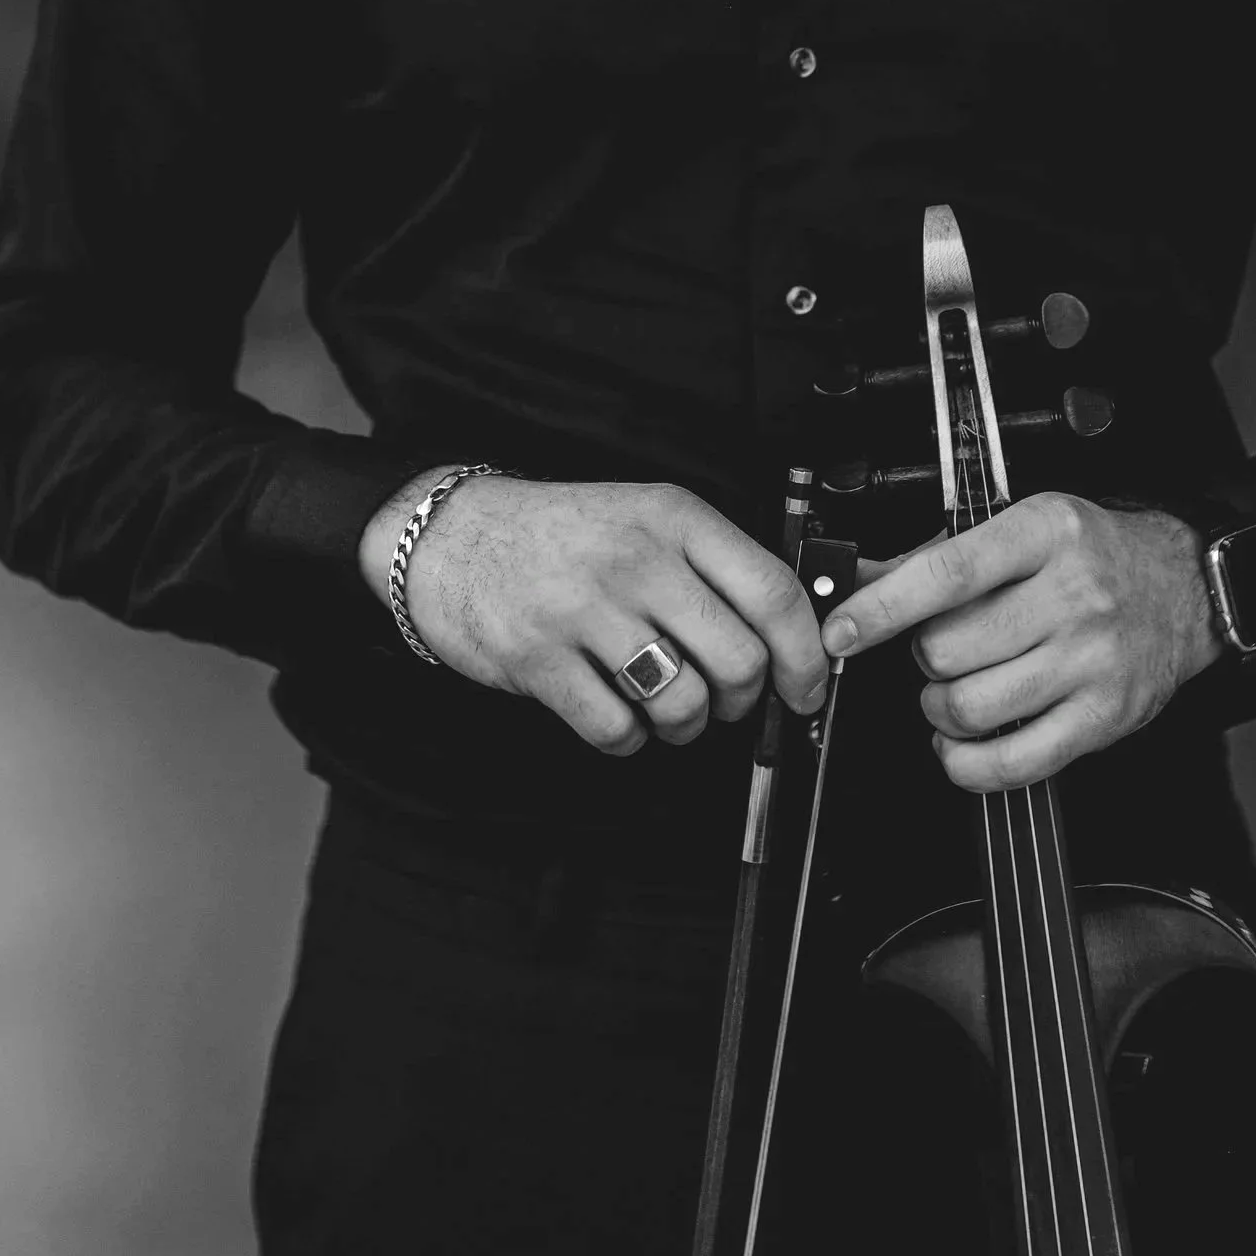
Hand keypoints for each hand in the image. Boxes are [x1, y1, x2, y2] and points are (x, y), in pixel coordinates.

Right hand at [374, 476, 831, 757]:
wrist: (449, 535)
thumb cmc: (560, 535)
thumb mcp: (645, 518)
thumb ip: (715, 566)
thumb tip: (794, 635)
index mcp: (674, 517)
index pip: (773, 591)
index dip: (806, 655)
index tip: (807, 687)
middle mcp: (635, 559)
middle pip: (739, 660)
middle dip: (744, 701)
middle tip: (724, 699)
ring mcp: (584, 609)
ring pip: (683, 704)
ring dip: (685, 725)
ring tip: (665, 706)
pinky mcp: (538, 659)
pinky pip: (617, 731)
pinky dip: (627, 738)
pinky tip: (614, 709)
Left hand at [818, 495, 1219, 790]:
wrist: (1183, 588)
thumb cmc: (1093, 556)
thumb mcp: (1022, 527)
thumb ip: (940, 556)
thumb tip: (863, 582)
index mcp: (1044, 534)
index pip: (947, 574)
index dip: (882, 608)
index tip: (842, 630)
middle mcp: (1073, 595)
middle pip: (947, 650)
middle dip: (925, 658)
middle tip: (945, 649)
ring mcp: (1092, 661)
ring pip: (970, 707)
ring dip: (941, 709)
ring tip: (957, 691)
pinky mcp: (1104, 718)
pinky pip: (1012, 763)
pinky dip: (967, 762)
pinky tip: (965, 742)